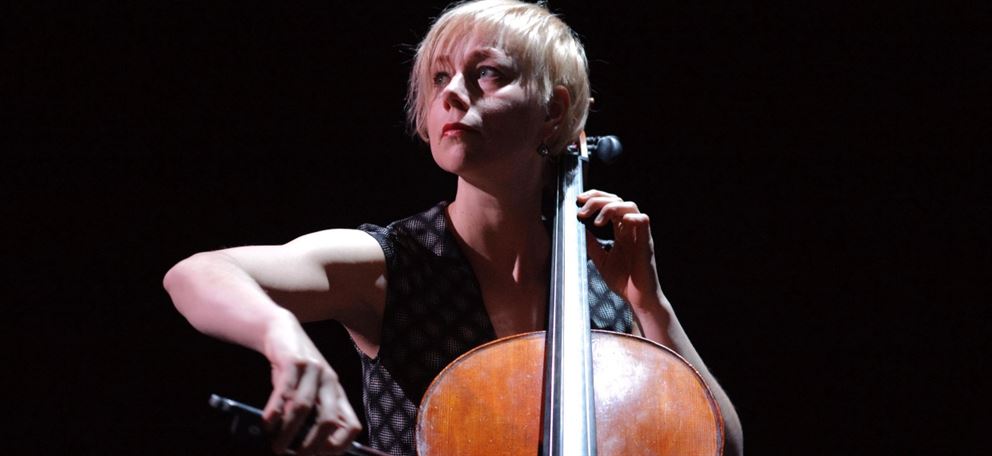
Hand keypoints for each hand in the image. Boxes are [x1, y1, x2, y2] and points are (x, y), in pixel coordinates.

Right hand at [261, 317, 360, 454]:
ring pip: (304, 407)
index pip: (351, 426)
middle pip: (329, 421)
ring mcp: (314, 370)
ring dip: (289, 432)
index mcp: (337, 394)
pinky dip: (276, 411)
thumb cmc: (296, 369)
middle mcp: (330, 383)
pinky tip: (268, 423)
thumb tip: (302, 448)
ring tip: (276, 446)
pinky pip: (285, 390)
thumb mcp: (309, 391)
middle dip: (311, 445)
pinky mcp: (294, 361)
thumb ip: (311, 414)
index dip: (337, 447)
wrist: (281, 331)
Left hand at [577, 189, 662, 308]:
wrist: (638, 300)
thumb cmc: (624, 282)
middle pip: (617, 200)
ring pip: (630, 206)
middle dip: (598, 198)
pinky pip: (644, 221)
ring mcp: (639, 235)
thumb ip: (592, 244)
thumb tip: (578, 230)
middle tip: (582, 206)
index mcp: (621, 231)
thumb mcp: (601, 260)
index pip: (609, 203)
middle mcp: (630, 230)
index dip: (595, 197)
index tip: (578, 200)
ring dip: (610, 207)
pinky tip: (619, 222)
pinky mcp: (646, 243)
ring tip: (597, 221)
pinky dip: (631, 217)